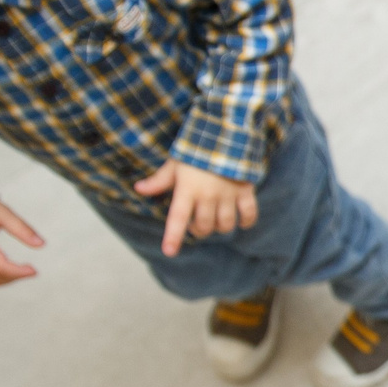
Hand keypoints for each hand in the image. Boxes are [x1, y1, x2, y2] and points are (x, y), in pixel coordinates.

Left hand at [135, 160, 258, 257]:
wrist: (227, 134)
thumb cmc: (196, 152)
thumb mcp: (174, 165)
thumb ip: (159, 180)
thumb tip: (138, 189)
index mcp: (187, 190)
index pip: (177, 218)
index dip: (173, 237)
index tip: (169, 252)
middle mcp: (208, 196)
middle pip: (203, 226)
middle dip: (198, 230)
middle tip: (195, 223)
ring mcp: (228, 195)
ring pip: (224, 225)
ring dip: (218, 227)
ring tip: (215, 221)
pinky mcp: (245, 191)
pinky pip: (249, 214)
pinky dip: (245, 222)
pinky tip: (240, 222)